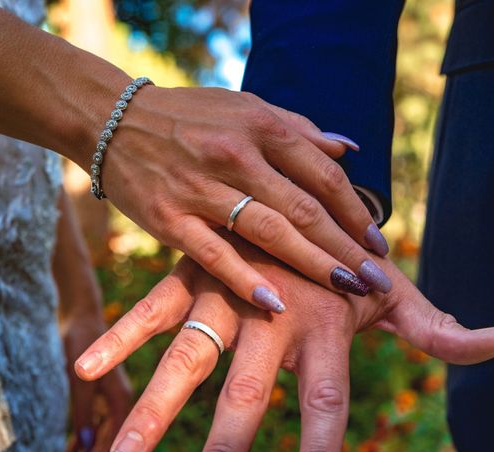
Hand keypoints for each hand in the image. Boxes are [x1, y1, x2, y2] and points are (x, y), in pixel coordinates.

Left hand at [63, 315, 132, 451]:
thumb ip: (84, 407)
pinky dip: (83, 443)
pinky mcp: (102, 394)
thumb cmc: (81, 335)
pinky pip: (95, 426)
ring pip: (101, 438)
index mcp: (120, 397)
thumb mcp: (78, 373)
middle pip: (107, 445)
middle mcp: (119, 402)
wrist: (81, 313)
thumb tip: (87, 444)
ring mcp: (112, 399)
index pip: (112, 444)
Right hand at [75, 237, 493, 451]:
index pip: (327, 400)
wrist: (308, 187)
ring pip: (191, 353)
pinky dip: (123, 337)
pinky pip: (154, 308)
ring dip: (159, 403)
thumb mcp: (395, 289)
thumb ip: (436, 326)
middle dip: (227, 448)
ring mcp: (229, 289)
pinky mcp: (195, 271)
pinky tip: (88, 368)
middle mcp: (273, 309)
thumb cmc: (351, 255)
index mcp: (326, 320)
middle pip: (248, 389)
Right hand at [100, 86, 390, 310]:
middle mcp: (235, 156)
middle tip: (377, 279)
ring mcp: (201, 189)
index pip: (323, 174)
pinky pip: (215, 255)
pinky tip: (278, 303)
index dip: (355, 212)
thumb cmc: (191, 117)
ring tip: (347, 290)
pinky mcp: (170, 220)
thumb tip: (347, 149)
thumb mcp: (245, 107)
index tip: (378, 243)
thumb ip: (298, 128)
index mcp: (260, 126)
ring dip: (313, 265)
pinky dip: (246, 280)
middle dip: (346, 248)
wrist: (114, 121)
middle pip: (304, 209)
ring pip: (268, 233)